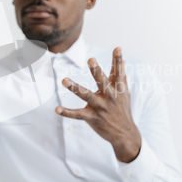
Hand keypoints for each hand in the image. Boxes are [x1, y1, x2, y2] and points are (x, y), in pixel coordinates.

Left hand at [55, 47, 141, 162]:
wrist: (125, 133)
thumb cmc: (123, 109)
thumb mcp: (124, 93)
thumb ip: (121, 76)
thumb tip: (124, 61)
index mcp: (117, 89)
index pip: (118, 72)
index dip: (118, 60)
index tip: (118, 48)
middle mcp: (110, 97)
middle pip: (102, 82)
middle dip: (96, 71)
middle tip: (91, 60)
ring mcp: (101, 107)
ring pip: (86, 96)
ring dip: (75, 88)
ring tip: (64, 80)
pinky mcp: (93, 118)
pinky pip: (78, 115)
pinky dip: (67, 113)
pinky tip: (56, 109)